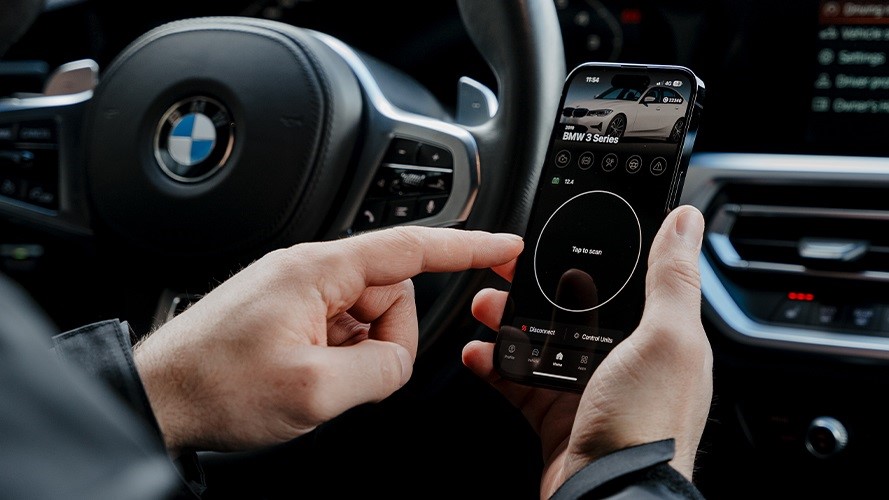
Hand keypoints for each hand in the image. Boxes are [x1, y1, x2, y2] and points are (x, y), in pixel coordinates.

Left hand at [133, 226, 522, 454]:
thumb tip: (402, 358)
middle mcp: (310, 269)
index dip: (467, 247)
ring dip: (358, 353)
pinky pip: (340, 327)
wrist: (159, 397)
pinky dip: (338, 355)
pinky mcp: (289, 309)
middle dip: (384, 340)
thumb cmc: (215, 385)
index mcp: (319, 270)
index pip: (411, 248)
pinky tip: (305, 374)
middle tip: (345, 376)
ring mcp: (298, 289)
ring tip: (315, 377)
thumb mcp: (315, 391)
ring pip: (367, 317)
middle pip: (391, 295)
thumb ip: (382, 368)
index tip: (502, 246)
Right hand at [463, 205, 711, 496]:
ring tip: (485, 308)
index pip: (622, 284)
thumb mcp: (668, 339)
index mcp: (657, 339)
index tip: (557, 237)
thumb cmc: (648, 425)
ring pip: (541, 342)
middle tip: (505, 270)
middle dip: (535, 288)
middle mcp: (624, 363)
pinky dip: (495, 365)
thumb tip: (686, 221)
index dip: (588, 258)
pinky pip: (519, 382)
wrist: (609, 498)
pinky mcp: (556, 417)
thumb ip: (672, 278)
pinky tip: (478, 353)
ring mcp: (588, 391)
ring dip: (508, 322)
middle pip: (572, 310)